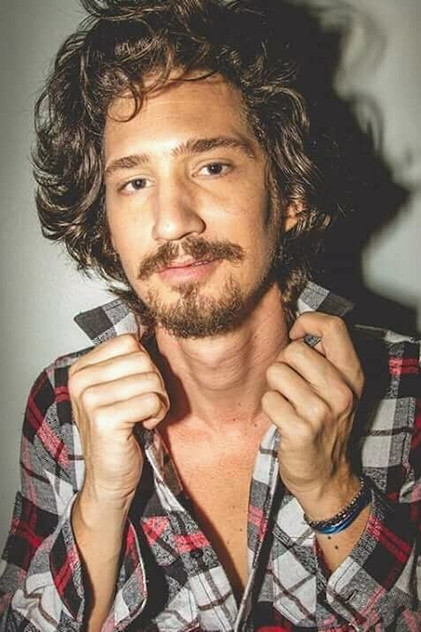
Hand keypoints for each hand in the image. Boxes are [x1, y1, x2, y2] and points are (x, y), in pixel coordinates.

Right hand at [68, 334, 168, 505]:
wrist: (109, 477)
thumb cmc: (120, 432)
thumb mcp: (119, 389)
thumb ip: (128, 361)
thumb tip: (148, 322)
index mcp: (81, 368)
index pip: (129, 342)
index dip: (145, 364)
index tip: (136, 388)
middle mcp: (80, 380)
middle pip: (143, 358)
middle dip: (155, 383)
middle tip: (144, 406)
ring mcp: (90, 399)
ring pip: (151, 379)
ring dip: (158, 401)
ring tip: (143, 417)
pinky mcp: (104, 419)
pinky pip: (152, 400)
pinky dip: (157, 414)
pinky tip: (142, 427)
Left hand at [262, 313, 363, 515]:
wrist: (326, 475)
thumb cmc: (325, 425)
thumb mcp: (338, 390)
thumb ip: (325, 358)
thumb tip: (298, 326)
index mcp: (352, 375)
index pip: (333, 326)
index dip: (307, 323)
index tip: (297, 336)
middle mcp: (341, 391)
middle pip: (293, 350)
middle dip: (284, 365)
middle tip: (292, 386)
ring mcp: (321, 411)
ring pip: (276, 373)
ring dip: (275, 389)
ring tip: (289, 404)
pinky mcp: (300, 430)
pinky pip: (268, 400)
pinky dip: (270, 409)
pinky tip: (283, 420)